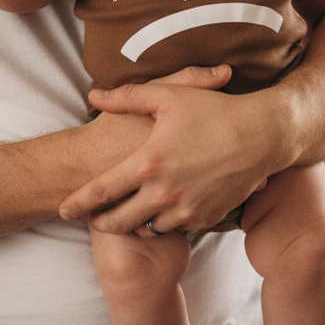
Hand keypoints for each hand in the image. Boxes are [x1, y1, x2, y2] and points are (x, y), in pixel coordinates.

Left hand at [59, 64, 282, 234]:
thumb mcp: (168, 97)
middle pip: (118, 221)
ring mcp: (186, 209)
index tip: (62, 208)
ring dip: (134, 222)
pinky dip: (163, 221)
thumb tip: (93, 96)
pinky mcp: (205, 218)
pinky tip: (161, 208)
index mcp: (149, 163)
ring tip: (127, 212)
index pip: (101, 191)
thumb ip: (126, 98)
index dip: (78, 203)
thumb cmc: (214, 111)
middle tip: (93, 217)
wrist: (262, 135)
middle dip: (101, 222)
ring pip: (146, 228)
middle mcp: (164, 192)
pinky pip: (175, 228)